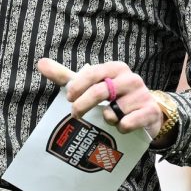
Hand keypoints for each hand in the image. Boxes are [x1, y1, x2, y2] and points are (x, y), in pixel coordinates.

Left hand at [36, 58, 166, 139]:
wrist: (149, 112)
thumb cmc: (115, 96)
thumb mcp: (92, 85)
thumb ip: (67, 76)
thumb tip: (40, 63)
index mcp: (116, 68)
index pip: (93, 73)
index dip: (78, 86)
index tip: (68, 98)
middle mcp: (131, 78)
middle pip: (100, 92)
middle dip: (83, 105)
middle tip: (75, 114)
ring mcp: (142, 95)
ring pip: (113, 111)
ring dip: (106, 119)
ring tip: (107, 119)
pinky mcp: (150, 112)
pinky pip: (128, 122)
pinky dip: (121, 127)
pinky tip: (121, 126)